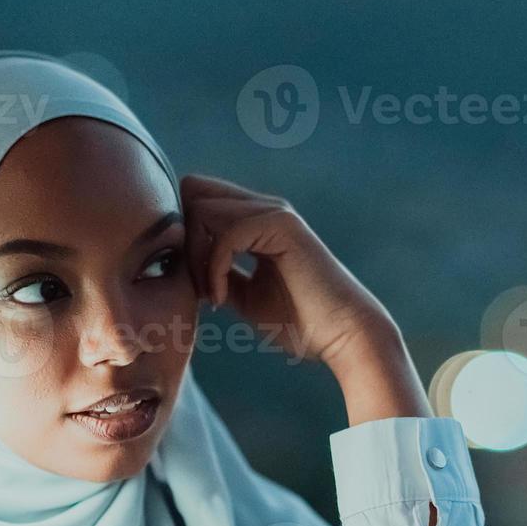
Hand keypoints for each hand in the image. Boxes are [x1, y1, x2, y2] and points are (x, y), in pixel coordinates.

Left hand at [180, 174, 397, 368]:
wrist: (342, 334)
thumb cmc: (301, 322)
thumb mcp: (245, 295)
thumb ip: (219, 274)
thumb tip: (183, 266)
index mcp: (257, 220)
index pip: (198, 199)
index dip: (184, 237)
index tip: (196, 284)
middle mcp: (265, 207)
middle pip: (193, 190)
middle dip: (183, 239)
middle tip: (199, 286)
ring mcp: (274, 212)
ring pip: (202, 207)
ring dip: (196, 257)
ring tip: (213, 295)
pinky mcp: (282, 225)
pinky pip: (225, 234)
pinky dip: (214, 268)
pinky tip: (222, 299)